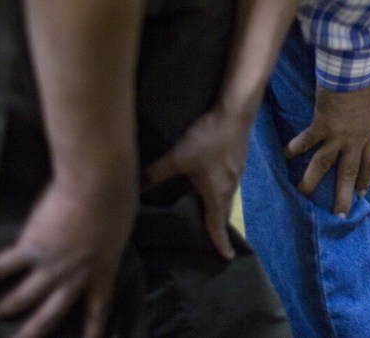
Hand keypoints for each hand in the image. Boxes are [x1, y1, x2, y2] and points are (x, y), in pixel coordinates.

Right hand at [0, 177, 135, 337]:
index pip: (99, 307)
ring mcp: (51, 265)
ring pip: (23, 298)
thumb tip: (102, 238)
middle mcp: (76, 276)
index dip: (93, 329)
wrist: (100, 184)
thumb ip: (107, 241)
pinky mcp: (30, 248)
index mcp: (103, 269)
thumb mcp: (120, 227)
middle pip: (53, 315)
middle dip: (35, 333)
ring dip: (7, 306)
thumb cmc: (118, 197)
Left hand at [140, 101, 254, 259]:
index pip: (217, 224)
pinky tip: (213, 184)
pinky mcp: (237, 160)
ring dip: (220, 209)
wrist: (236, 112)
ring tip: (211, 215)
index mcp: (217, 193)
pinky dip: (222, 192)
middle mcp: (230, 186)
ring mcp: (236, 172)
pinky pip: (229, 184)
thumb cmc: (209, 138)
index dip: (220, 241)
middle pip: (224, 213)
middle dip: (219, 227)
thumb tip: (132, 191)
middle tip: (215, 239)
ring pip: (228, 198)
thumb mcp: (178, 157)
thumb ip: (155, 174)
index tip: (226, 257)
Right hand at [283, 81, 369, 216]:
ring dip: (312, 182)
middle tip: (339, 216)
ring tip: (302, 196)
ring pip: (323, 165)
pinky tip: (284, 156)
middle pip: (348, 173)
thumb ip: (367, 114)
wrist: (355, 72)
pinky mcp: (320, 127)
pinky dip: (294, 149)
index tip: (362, 195)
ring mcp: (337, 136)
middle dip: (343, 196)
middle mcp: (355, 141)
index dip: (365, 179)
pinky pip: (305, 142)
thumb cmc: (367, 81)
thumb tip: (363, 114)